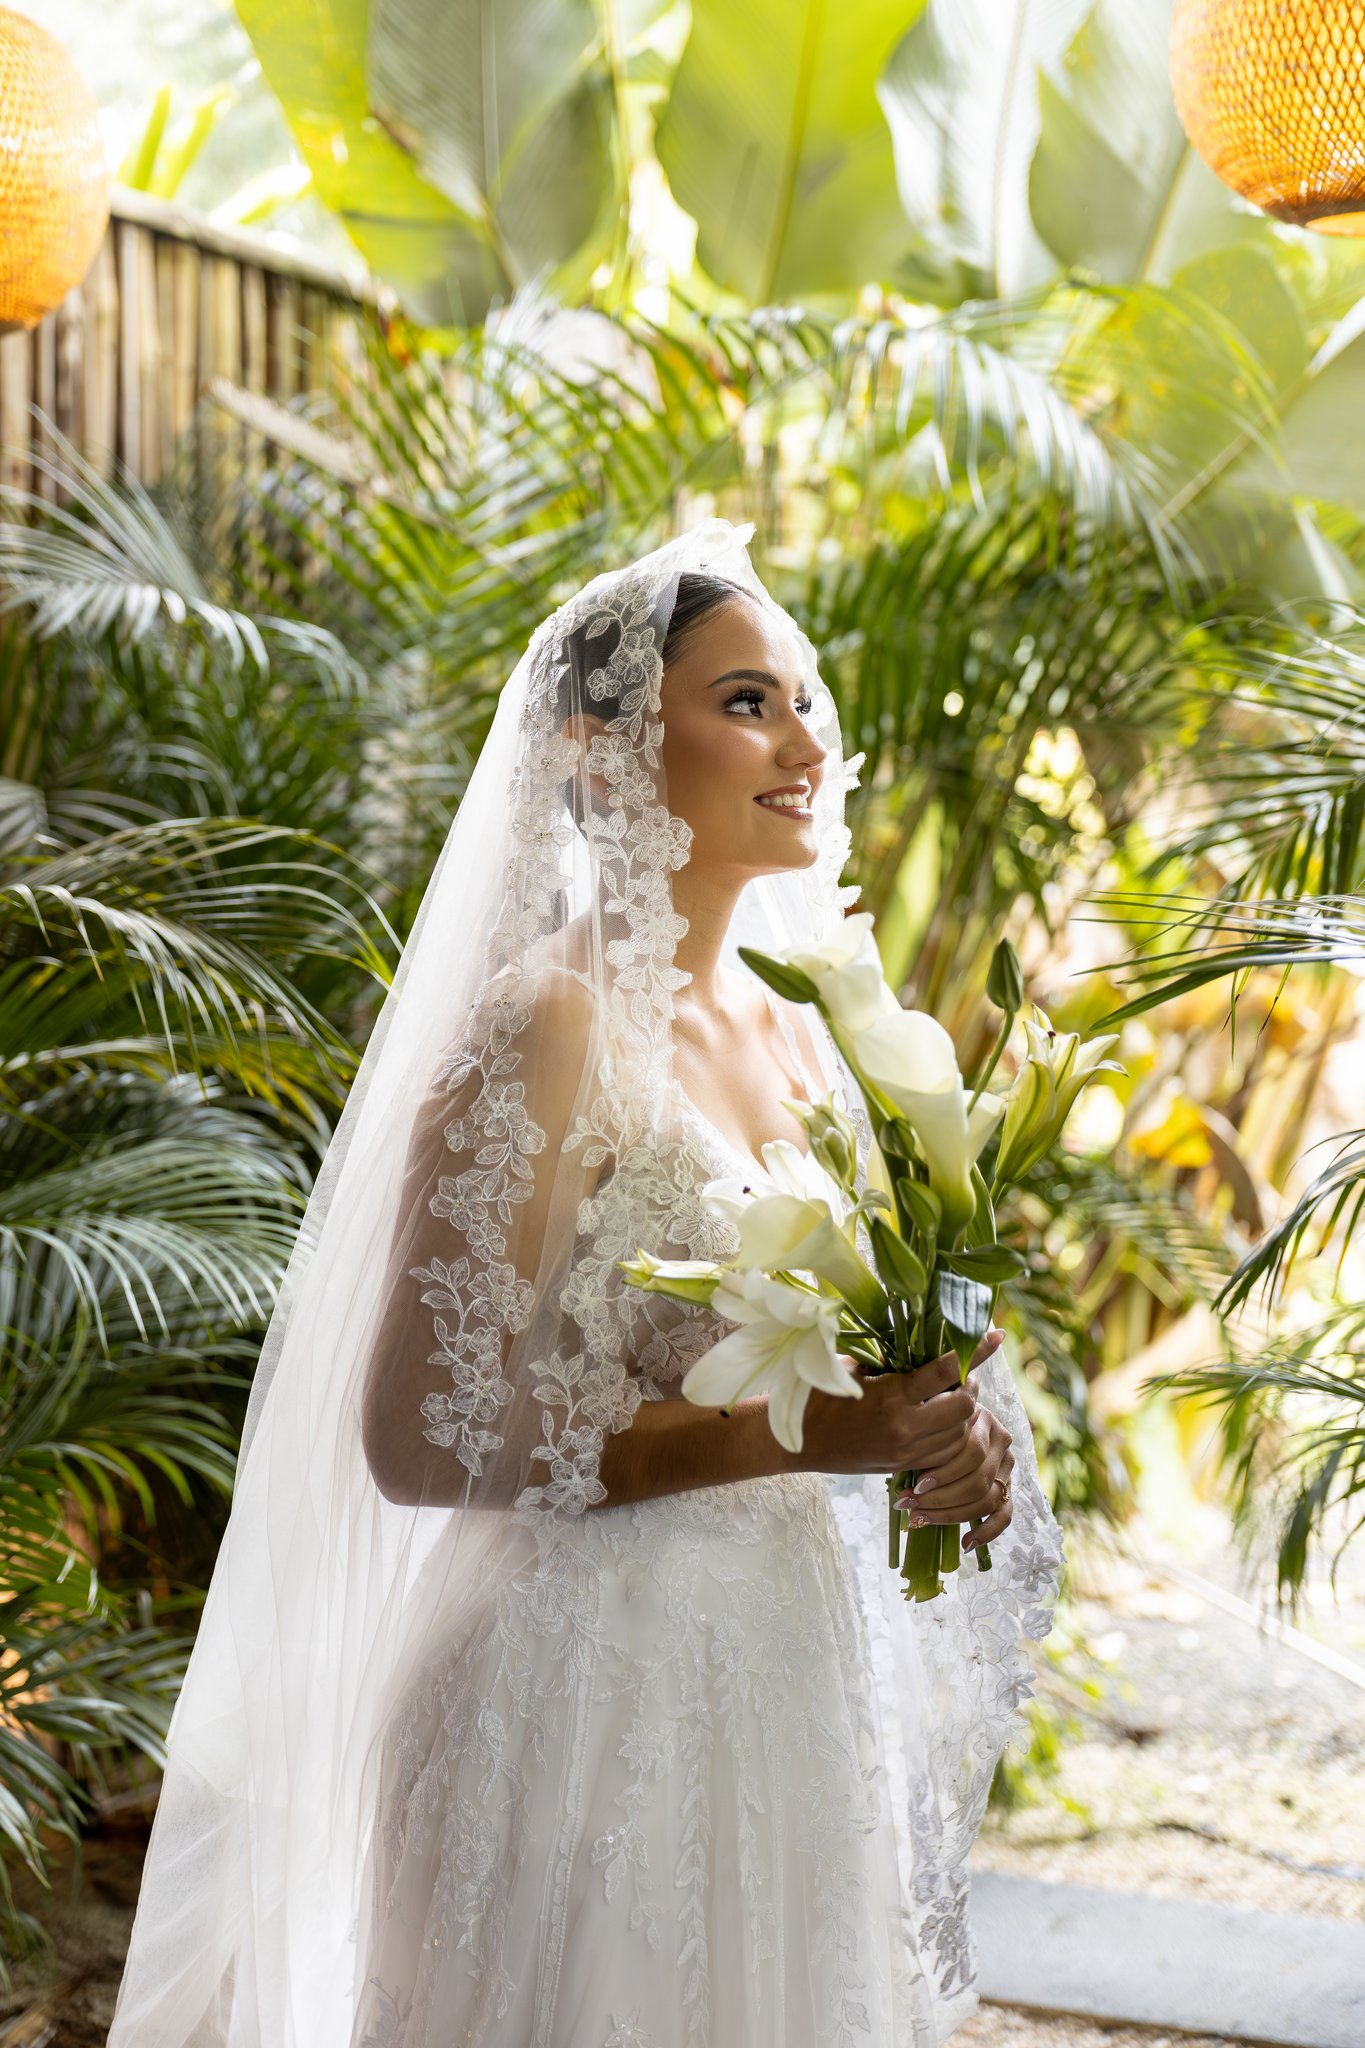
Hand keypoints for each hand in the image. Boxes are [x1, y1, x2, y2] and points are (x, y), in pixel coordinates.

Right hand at [799, 1339, 984, 1480]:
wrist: (797, 1443)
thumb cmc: (817, 1394)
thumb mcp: (852, 1367)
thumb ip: (890, 1357)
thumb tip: (925, 1336)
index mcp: (891, 1396)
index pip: (947, 1370)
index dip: (975, 1350)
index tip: (995, 1335)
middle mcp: (905, 1427)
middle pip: (965, 1406)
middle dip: (971, 1385)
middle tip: (962, 1372)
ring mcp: (906, 1451)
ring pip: (961, 1432)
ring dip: (964, 1410)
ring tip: (952, 1392)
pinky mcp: (904, 1465)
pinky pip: (946, 1451)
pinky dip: (952, 1432)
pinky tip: (942, 1417)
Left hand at [890, 1355, 1015, 1551]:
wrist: (942, 1423)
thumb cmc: (927, 1424)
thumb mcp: (924, 1421)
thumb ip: (921, 1434)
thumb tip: (896, 1461)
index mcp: (982, 1418)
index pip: (971, 1452)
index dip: (942, 1474)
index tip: (911, 1488)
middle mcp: (1000, 1441)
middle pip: (978, 1479)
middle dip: (940, 1498)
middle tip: (909, 1506)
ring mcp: (1007, 1466)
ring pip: (987, 1499)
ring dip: (951, 1515)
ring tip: (919, 1519)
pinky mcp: (1007, 1489)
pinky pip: (1004, 1514)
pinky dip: (987, 1532)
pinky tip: (965, 1544)